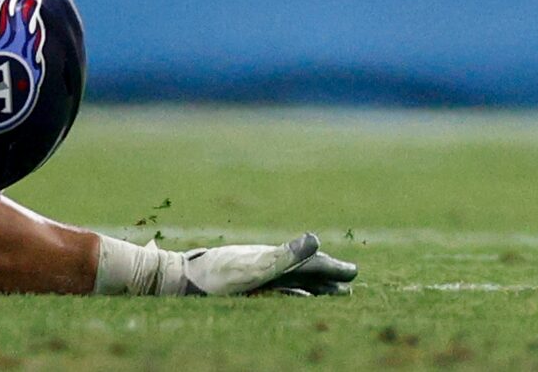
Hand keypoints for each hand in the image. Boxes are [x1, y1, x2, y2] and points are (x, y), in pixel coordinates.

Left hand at [178, 234, 356, 296]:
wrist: (183, 280)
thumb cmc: (217, 277)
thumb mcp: (253, 268)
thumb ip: (284, 256)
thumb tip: (315, 239)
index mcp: (275, 258)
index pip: (312, 263)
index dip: (333, 268)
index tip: (353, 273)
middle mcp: (271, 264)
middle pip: (307, 271)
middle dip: (329, 275)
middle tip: (351, 278)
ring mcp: (261, 274)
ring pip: (297, 281)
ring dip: (316, 286)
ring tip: (334, 291)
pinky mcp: (250, 285)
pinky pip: (282, 290)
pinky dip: (298, 293)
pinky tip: (300, 299)